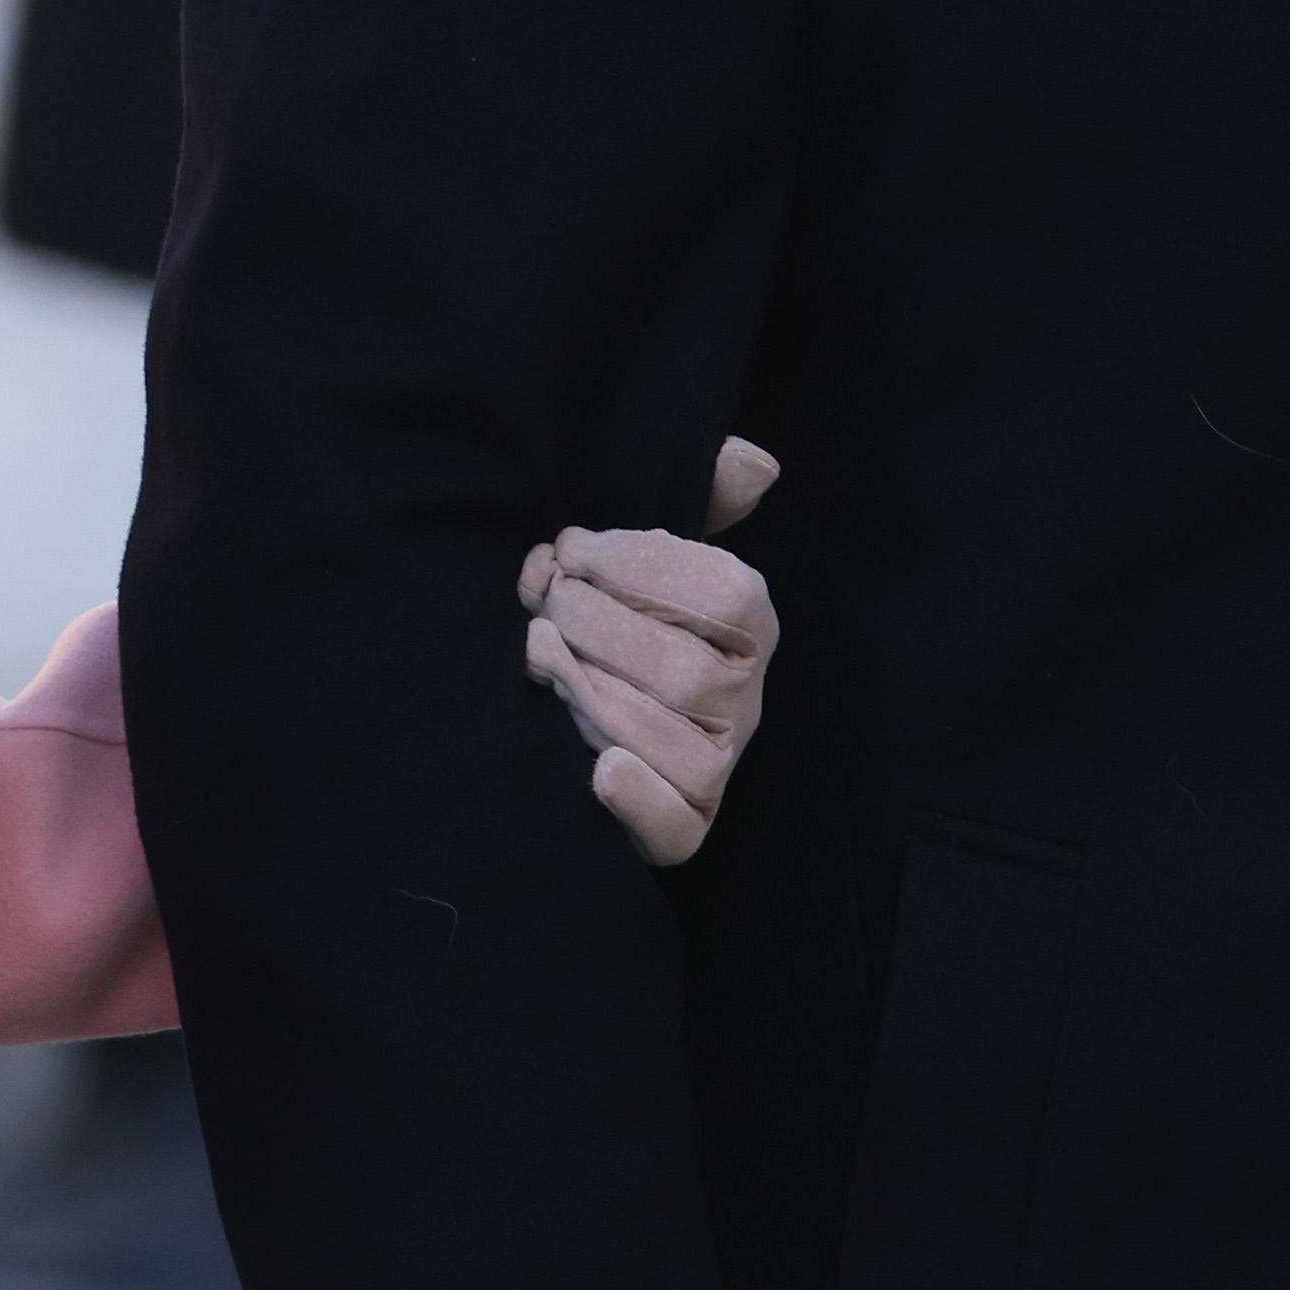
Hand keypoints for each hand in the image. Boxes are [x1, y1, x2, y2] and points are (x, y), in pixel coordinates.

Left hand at [525, 437, 782, 866]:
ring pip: (669, 739)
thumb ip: (696, 496)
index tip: (568, 548)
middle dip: (597, 627)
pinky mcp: (681, 826)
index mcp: (747, 623)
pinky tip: (598, 771)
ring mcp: (716, 765)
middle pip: (687, 669)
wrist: (556, 707)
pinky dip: (638, 799)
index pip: (724, 590)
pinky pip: (676, 825)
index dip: (637, 565)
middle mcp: (743, 698)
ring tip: (537, 655)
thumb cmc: (608, 613)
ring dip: (590, 692)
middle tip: (541, 604)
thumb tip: (752, 464)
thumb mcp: (643, 548)